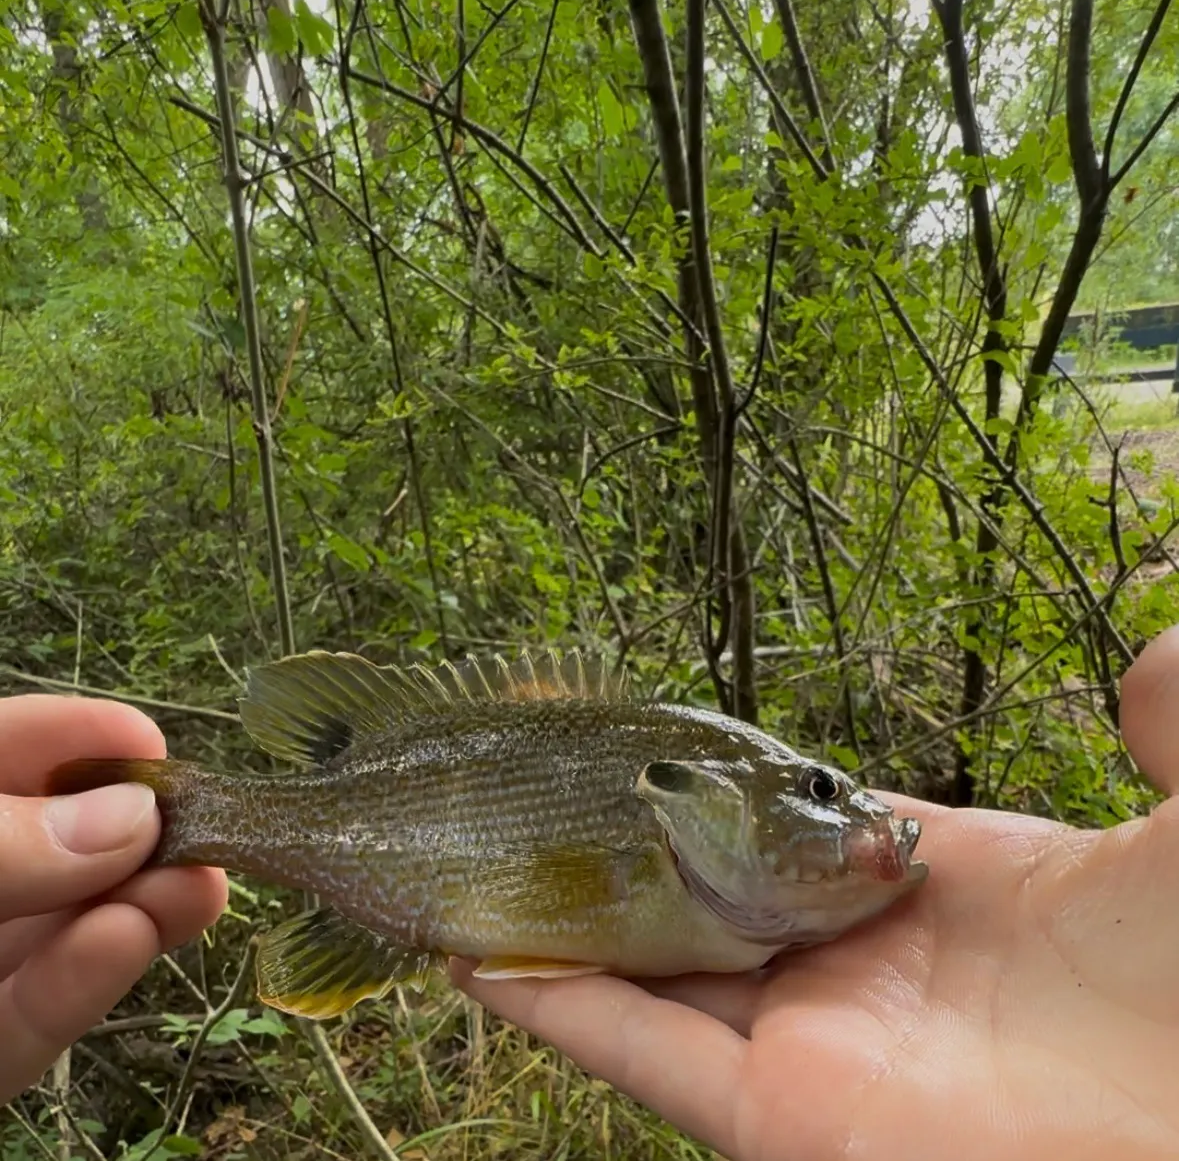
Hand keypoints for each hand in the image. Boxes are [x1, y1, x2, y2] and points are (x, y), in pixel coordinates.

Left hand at [0, 695, 226, 1104]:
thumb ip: (0, 842)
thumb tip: (134, 814)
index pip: (12, 751)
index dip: (83, 739)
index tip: (154, 744)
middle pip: (63, 844)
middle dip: (139, 832)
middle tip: (212, 827)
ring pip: (66, 931)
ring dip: (138, 907)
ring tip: (200, 887)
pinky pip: (32, 1020)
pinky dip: (85, 983)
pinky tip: (128, 940)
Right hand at [453, 623, 1178, 1160]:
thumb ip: (1169, 720)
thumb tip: (1142, 660)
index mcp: (937, 886)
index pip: (792, 826)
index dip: (717, 788)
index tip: (639, 745)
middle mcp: (861, 966)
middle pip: (704, 901)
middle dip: (616, 856)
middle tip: (521, 798)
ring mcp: (818, 1045)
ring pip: (655, 976)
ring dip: (562, 928)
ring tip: (470, 867)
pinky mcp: (786, 1123)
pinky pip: (644, 1054)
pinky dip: (559, 1006)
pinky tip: (482, 955)